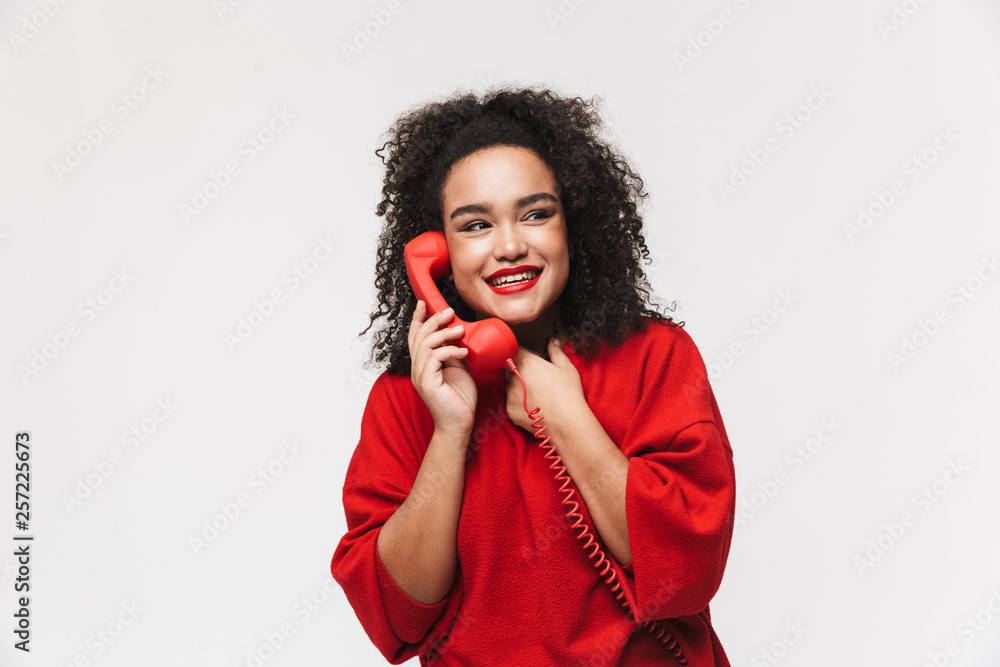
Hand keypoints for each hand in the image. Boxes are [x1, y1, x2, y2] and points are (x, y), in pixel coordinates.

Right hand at [408, 300, 476, 439]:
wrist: (459, 424)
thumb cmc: (459, 399)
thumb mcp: (458, 369)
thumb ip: (453, 353)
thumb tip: (456, 335)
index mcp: (422, 365)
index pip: (415, 337)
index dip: (418, 319)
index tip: (423, 303)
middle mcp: (417, 369)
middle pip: (419, 337)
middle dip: (433, 320)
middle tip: (448, 312)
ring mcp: (420, 376)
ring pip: (425, 344)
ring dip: (443, 333)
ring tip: (459, 330)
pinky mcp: (427, 383)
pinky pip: (435, 358)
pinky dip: (449, 350)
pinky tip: (463, 351)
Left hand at [504, 338, 586, 435]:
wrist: (566, 422)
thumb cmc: (568, 393)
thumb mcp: (566, 368)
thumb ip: (556, 351)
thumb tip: (553, 341)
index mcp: (526, 362)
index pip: (516, 350)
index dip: (525, 353)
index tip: (534, 358)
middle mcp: (514, 377)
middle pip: (511, 367)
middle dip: (520, 369)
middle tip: (537, 378)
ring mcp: (510, 394)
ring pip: (510, 385)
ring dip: (519, 386)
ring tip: (537, 394)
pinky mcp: (509, 409)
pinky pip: (511, 401)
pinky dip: (519, 402)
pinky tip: (534, 406)